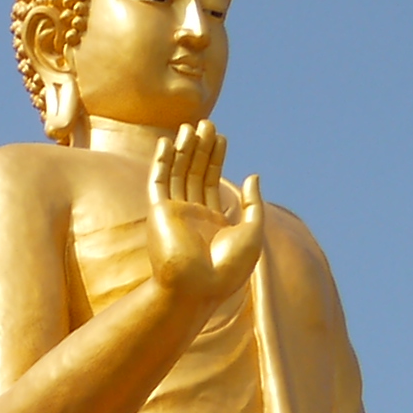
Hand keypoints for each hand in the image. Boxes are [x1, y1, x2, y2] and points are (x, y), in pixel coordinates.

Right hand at [144, 123, 262, 308]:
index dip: (216, 158)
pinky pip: (158, 182)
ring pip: (178, 174)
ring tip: (193, 126)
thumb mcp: (252, 232)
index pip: (212, 183)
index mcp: (211, 223)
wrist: (197, 289)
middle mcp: (190, 216)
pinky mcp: (159, 213)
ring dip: (184, 149)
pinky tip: (168, 142)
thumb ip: (253, 203)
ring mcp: (173, 214)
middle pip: (195, 174)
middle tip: (208, 123)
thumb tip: (253, 175)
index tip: (222, 137)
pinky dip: (162, 162)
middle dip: (201, 149)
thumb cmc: (227, 269)